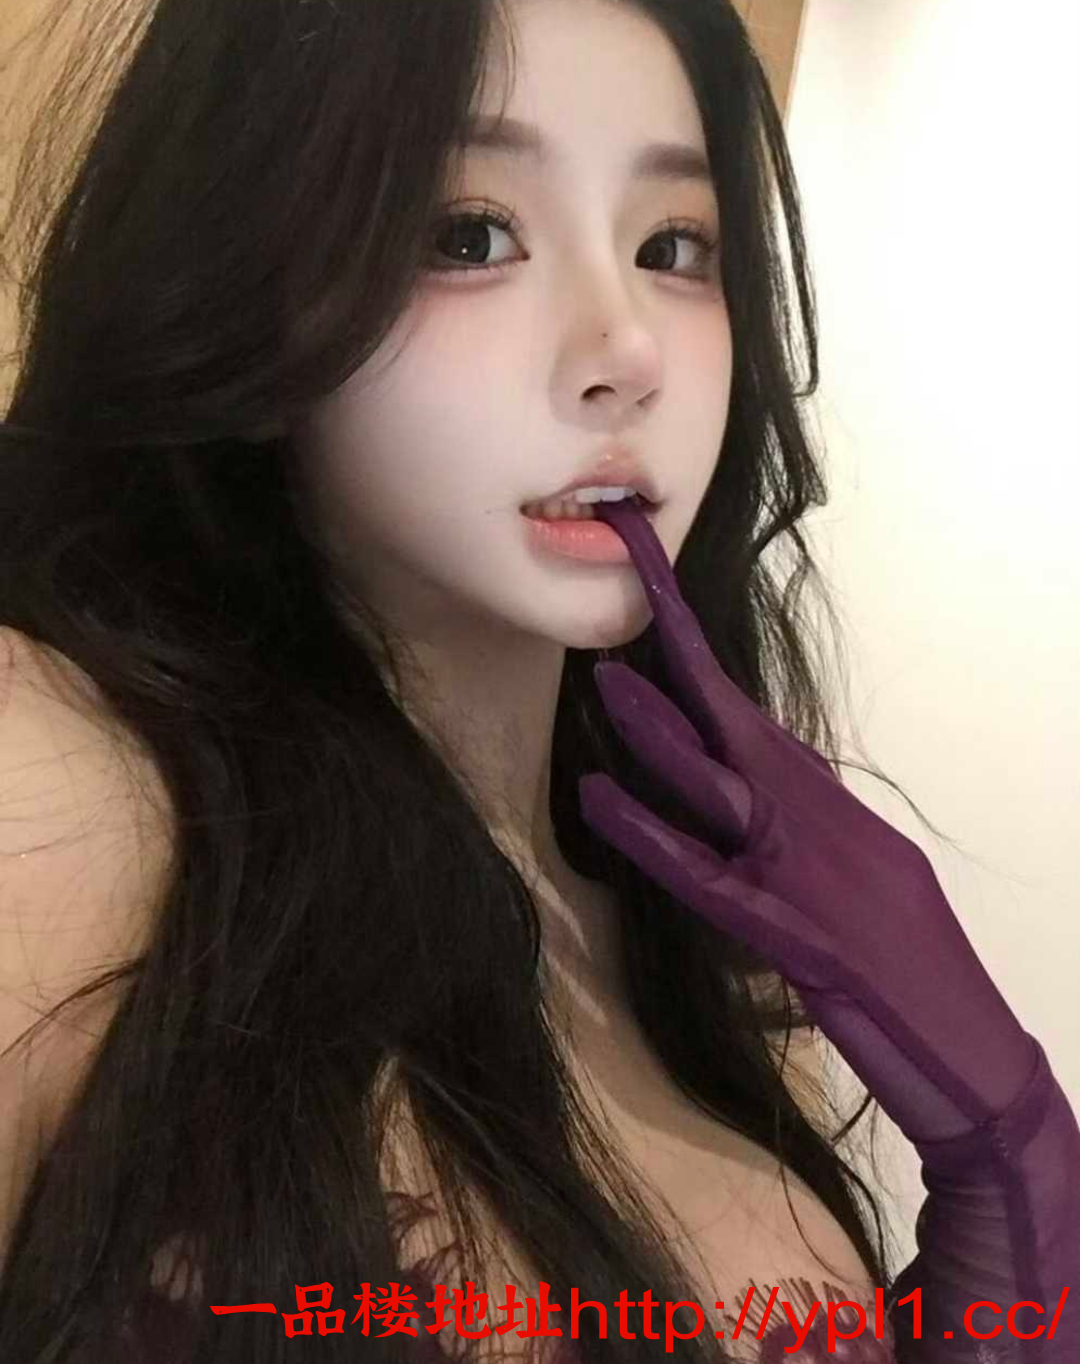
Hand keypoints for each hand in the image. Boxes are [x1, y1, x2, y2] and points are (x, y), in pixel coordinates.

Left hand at [578, 501, 1038, 1144]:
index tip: (659, 601)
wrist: (976, 1066)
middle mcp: (825, 826)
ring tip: (604, 682)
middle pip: (739, 726)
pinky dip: (651, 836)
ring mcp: (812, 878)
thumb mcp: (866, 882)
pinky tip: (601, 802)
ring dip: (662, 732)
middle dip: (682, 657)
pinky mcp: (799, 938)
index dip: (702, 662)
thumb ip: (813, 831)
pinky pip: (709, 879)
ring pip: (725, 788)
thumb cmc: (917, 979)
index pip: (755, 721)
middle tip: (634, 586)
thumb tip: (765, 786)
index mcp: (835, 813)